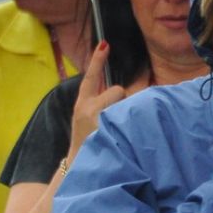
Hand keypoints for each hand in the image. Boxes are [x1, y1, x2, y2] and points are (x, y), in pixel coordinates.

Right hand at [70, 43, 125, 157]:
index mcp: (82, 105)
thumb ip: (98, 102)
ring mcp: (98, 120)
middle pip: (117, 90)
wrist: (79, 168)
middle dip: (122, 101)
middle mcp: (88, 110)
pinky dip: (132, 123)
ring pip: (126, 104)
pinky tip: (126, 135)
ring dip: (128, 113)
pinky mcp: (110, 131)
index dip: (97, 60)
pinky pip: (130, 118)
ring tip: (120, 130)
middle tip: (116, 119)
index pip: (90, 77)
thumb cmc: (88, 141)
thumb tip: (122, 89)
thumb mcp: (85, 119)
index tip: (105, 44)